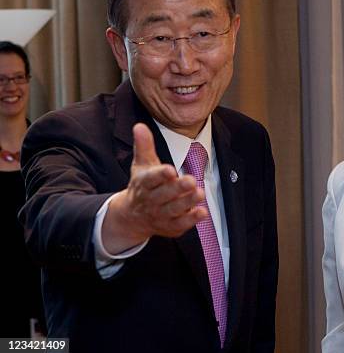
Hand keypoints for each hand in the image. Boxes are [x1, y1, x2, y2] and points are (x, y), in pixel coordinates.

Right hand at [102, 123, 206, 253]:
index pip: (150, 179)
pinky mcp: (170, 226)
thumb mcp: (142, 165)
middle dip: (177, 189)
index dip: (159, 175)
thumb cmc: (142, 185)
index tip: (170, 170)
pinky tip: (202, 212)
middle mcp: (150, 200)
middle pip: (163, 195)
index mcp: (143, 183)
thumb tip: (139, 126)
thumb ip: (144, 146)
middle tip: (191, 181)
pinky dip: (191, 219)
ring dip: (187, 202)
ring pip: (173, 210)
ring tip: (200, 193)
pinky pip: (180, 224)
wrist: (133, 217)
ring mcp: (160, 215)